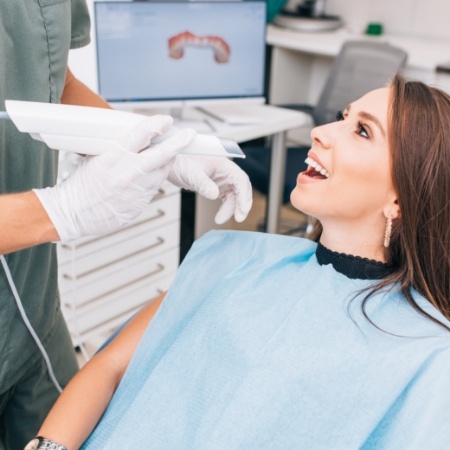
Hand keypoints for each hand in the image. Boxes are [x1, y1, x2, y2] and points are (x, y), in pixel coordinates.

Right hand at [34, 117, 195, 241]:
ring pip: (164, 170)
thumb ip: (118, 148)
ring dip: (167, 160)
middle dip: (180, 141)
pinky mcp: (142, 202)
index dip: (158, 124)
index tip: (167, 120)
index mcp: (115, 156)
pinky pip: (155, 186)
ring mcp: (138, 189)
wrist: (74, 213)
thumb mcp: (96, 158)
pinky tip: (148, 175)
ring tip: (165, 155)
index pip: (143, 133)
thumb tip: (136, 138)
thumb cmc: (82, 185)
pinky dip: (155, 177)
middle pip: (164, 153)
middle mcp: (130, 172)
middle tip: (189, 134)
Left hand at [167, 155, 252, 223]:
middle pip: (241, 188)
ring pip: (235, 195)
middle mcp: (225, 171)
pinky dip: (226, 207)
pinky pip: (227, 197)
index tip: (242, 210)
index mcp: (223, 164)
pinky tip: (220, 216)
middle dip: (241, 204)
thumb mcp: (191, 174)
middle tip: (238, 218)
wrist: (169, 163)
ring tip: (220, 219)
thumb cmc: (180, 162)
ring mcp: (222, 178)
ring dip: (232, 208)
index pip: (241, 179)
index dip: (244, 195)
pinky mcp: (216, 185)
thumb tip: (214, 195)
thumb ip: (203, 184)